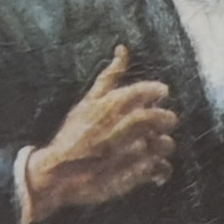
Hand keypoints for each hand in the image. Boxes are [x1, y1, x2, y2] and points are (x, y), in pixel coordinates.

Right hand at [24, 46, 177, 223]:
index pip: (152, 91)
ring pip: (166, 144)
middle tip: (157, 125)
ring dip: (162, 146)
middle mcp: (127, 125)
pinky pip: (162, 168)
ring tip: (151, 149)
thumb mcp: (88, 101)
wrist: (57, 174)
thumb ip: (110, 77)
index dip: (158, 93)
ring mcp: (134, 150)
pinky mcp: (136, 173)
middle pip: (166, 118)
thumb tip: (124, 49)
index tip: (159, 96)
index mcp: (115, 104)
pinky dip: (161, 170)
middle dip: (165, 121)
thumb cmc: (72, 136)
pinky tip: (152, 170)